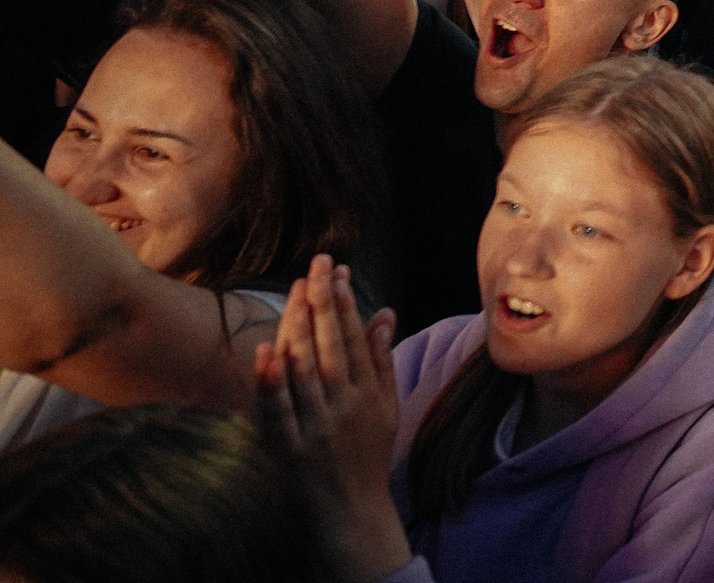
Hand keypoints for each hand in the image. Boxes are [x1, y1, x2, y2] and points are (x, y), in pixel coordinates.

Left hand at [255, 255, 410, 582]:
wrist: (352, 509)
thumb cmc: (369, 452)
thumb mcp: (387, 405)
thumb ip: (382, 360)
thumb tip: (384, 312)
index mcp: (369, 394)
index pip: (356, 339)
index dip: (347, 303)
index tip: (339, 271)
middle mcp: (346, 405)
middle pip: (332, 346)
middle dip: (324, 302)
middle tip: (317, 264)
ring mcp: (317, 426)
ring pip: (306, 369)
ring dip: (300, 327)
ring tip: (296, 290)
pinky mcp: (291, 447)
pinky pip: (279, 410)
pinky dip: (272, 380)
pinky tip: (267, 349)